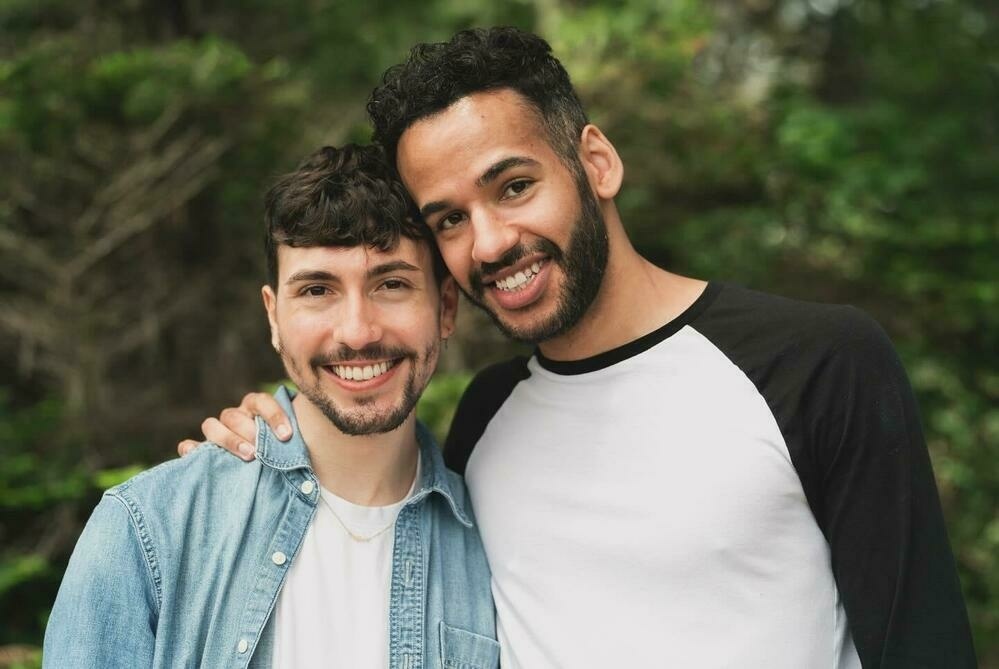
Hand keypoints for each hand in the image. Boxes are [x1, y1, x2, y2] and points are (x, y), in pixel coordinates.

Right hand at [177, 392, 291, 460]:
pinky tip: (194, 456)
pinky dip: (191, 450)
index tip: (286, 436)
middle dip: (247, 431)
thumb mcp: (294, 444)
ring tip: (246, 455)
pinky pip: (189, 446)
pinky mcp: (205, 451)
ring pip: (211, 425)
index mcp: (256, 409)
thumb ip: (295, 440)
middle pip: (233, 415)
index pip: (261, 402)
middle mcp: (236, 417)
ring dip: (226, 439)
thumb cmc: (286, 453)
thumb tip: (308, 446)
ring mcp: (219, 433)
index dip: (273, 415)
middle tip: (259, 451)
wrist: (278, 471)